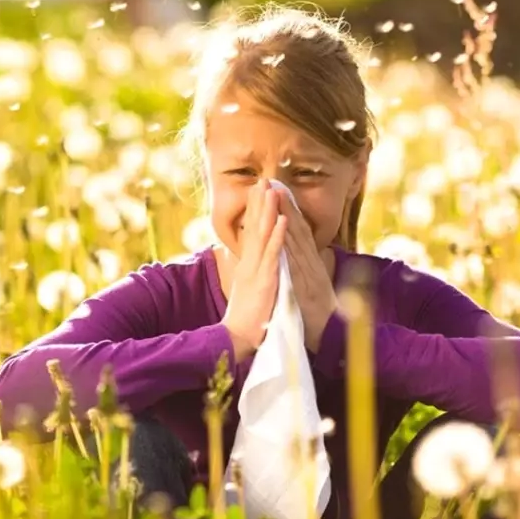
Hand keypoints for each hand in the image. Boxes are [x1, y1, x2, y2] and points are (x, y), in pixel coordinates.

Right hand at [221, 180, 288, 358]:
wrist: (237, 338)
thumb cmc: (246, 317)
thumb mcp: (248, 289)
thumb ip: (250, 272)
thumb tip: (250, 261)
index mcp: (247, 265)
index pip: (251, 232)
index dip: (255, 210)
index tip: (258, 190)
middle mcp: (249, 263)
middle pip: (255, 227)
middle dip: (259, 203)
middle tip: (263, 179)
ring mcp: (256, 270)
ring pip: (263, 235)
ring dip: (268, 211)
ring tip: (272, 190)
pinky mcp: (265, 280)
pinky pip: (273, 254)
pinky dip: (278, 236)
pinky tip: (282, 220)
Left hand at [276, 191, 338, 352]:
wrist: (331, 339)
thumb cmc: (317, 315)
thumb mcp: (310, 287)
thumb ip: (305, 269)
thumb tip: (301, 254)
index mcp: (310, 264)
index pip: (298, 233)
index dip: (289, 211)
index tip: (277, 191)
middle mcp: (312, 265)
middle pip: (298, 231)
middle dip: (286, 206)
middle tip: (274, 183)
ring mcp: (311, 275)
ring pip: (298, 243)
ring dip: (288, 218)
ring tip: (277, 197)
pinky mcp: (308, 289)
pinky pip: (297, 266)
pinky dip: (291, 248)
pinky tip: (284, 233)